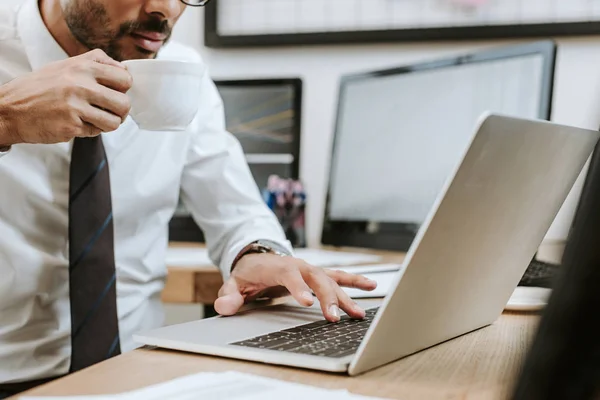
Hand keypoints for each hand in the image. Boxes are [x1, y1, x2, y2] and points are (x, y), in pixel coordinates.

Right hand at [0, 49, 131, 146]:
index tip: (116, 92)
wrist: (9, 109)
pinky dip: (91, 130)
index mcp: (82, 66)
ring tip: (96, 119)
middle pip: (124, 103)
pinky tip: (77, 123)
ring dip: (108, 124)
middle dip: (120, 111)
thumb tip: (123, 69)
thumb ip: (95, 63)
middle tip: (111, 111)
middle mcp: (81, 84)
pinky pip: (96, 132)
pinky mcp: (71, 125)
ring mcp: (76, 106)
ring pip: (114, 122)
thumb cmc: (39, 88)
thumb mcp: (65, 66)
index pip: (125, 78)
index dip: (124, 88)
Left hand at [214, 253, 377, 321]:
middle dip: (327, 297)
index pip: (290, 275)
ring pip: (331, 280)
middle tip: (333, 318)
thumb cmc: (247, 274)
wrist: (257, 258)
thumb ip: (229, 296)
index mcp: (278, 266)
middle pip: (317, 278)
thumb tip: (225, 307)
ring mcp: (310, 269)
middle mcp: (299, 265)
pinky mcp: (318, 274)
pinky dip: (354, 281)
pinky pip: (339, 276)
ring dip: (345, 296)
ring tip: (358, 313)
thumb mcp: (234, 284)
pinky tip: (371, 287)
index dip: (299, 287)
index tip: (308, 303)